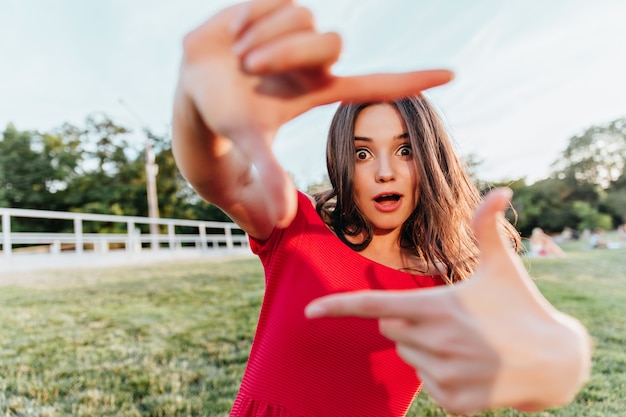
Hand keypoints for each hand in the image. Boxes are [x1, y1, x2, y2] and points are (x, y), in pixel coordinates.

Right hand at [174, 0, 452, 226]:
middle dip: (286, 54)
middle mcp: (317, 59)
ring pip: (303, 17)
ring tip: (238, 55)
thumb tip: (281, 222)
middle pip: (332, 43)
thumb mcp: (249, 141)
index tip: (451, 76)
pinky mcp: (280, 2)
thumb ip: (268, 176)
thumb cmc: (225, 114)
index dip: (411, 80)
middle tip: (249, 67)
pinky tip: (237, 32)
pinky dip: (250, 16)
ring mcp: (300, 29)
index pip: (376, 83)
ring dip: (262, 39)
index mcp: (320, 89)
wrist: (194, 81)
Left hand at [305, 188, 591, 414]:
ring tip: (466, 343)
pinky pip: (427, 383)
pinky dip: (441, 375)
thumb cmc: (523, 306)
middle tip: (448, 318)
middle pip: (390, 329)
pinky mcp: (456, 402)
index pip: (375, 306)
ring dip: (425, 348)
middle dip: (407, 320)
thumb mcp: (503, 266)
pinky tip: (472, 367)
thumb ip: (489, 227)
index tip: (309, 311)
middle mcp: (436, 344)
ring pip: (408, 356)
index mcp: (438, 307)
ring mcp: (446, 377)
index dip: (338, 307)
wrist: (557, 363)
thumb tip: (502, 189)